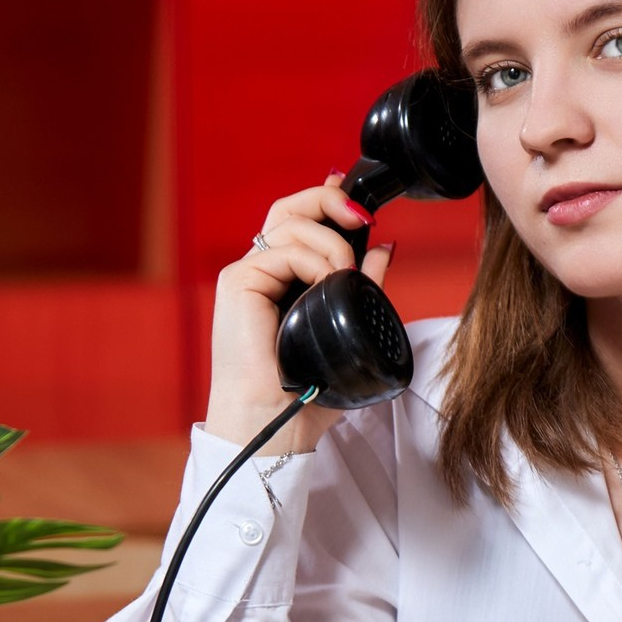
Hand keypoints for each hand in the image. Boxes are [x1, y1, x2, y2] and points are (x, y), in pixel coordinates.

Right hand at [205, 174, 396, 455]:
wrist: (275, 422)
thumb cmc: (307, 389)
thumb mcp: (349, 325)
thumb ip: (362, 282)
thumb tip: (384, 246)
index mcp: (282, 280)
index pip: (301, 223)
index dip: (328, 202)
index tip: (362, 206)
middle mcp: (261, 273)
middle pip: (289, 209)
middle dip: (329, 199)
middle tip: (362, 217)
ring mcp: (246, 275)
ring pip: (290, 224)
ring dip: (331, 242)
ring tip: (346, 275)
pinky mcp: (237, 283)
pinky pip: (282, 251)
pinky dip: (314, 261)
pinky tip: (329, 284)